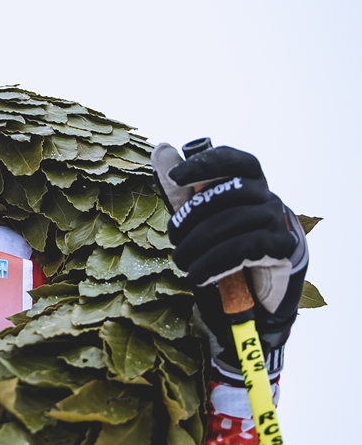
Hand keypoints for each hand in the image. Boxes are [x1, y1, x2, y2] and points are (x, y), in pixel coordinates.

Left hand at [152, 143, 307, 380]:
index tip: (174, 178)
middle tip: (173, 238)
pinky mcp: (283, 249)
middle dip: (193, 214)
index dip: (204, 163)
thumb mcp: (199, 220)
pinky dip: (216, 262)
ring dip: (200, 244)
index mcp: (248, 184)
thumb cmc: (224, 249)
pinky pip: (247, 248)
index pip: (234, 160)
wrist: (253, 295)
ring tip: (181, 263)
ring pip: (236, 222)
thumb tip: (161, 149)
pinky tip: (198, 275)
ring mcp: (278, 222)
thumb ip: (180, 188)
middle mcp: (267, 197)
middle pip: (230, 191)